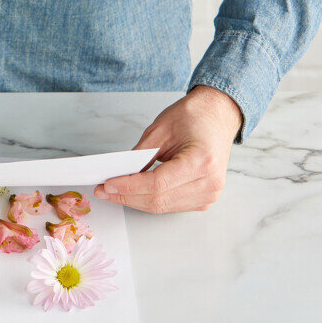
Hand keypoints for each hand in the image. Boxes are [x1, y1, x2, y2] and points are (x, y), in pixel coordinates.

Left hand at [95, 85, 241, 213]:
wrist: (218, 115)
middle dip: (126, 196)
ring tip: (113, 192)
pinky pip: (170, 206)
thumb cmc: (194, 116)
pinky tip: (133, 193)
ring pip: (162, 207)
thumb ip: (139, 155)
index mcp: (202, 161)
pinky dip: (149, 200)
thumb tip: (118, 174)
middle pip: (158, 200)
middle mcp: (210, 182)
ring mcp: (210, 194)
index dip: (129, 186)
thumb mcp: (160, 129)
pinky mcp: (204, 199)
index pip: (157, 184)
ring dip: (135, 201)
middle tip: (103, 191)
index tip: (107, 184)